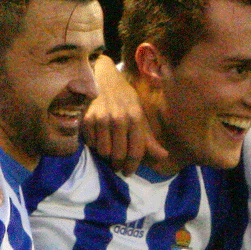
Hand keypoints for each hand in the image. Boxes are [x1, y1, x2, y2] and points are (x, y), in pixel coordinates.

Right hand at [81, 55, 166, 174]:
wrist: (101, 77)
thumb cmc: (124, 97)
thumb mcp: (139, 113)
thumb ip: (148, 137)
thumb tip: (164, 156)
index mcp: (136, 117)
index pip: (136, 151)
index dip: (133, 166)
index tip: (128, 172)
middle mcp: (119, 118)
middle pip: (119, 155)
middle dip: (119, 164)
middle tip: (117, 165)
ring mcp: (101, 118)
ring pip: (104, 152)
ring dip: (106, 155)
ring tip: (108, 151)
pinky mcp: (86, 119)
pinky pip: (91, 143)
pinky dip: (94, 145)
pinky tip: (98, 138)